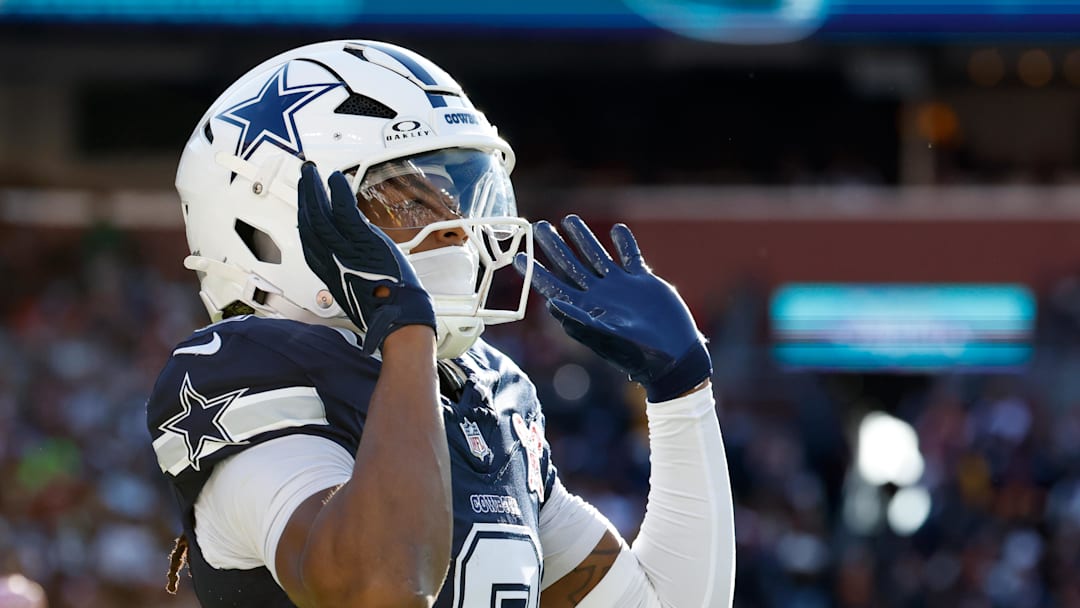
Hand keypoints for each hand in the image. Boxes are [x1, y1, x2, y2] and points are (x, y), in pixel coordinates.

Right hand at [297, 162, 434, 354]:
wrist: (397, 318)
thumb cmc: (386, 309)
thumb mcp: (361, 288)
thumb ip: (354, 269)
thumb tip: (360, 257)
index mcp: (329, 272)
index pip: (309, 240)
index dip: (304, 219)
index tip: (305, 204)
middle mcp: (331, 259)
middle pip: (309, 223)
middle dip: (304, 198)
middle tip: (304, 179)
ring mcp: (345, 250)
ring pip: (321, 214)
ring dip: (314, 190)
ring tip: (311, 173)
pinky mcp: (362, 241)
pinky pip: (344, 210)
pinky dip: (337, 192)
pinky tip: (334, 179)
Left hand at [514, 215, 710, 401]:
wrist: (672, 354)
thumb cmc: (636, 352)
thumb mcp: (605, 336)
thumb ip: (578, 318)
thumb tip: (550, 303)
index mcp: (585, 309)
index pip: (554, 286)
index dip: (535, 271)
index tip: (520, 254)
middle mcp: (599, 296)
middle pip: (571, 265)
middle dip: (555, 246)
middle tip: (540, 225)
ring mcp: (620, 288)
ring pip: (597, 256)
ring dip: (584, 238)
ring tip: (570, 219)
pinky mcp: (642, 282)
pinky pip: (631, 257)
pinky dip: (624, 243)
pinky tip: (617, 230)